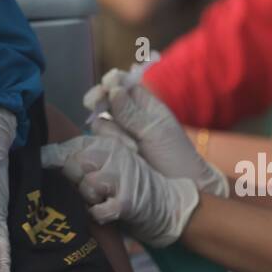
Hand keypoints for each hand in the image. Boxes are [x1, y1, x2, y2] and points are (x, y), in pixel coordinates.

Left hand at [42, 134, 200, 246]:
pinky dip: (97, 215)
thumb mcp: (110, 164)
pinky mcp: (127, 201)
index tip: (35, 162)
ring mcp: (121, 177)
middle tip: (85, 191)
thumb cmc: (130, 187)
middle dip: (72, 183)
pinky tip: (104, 213)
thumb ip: (83, 159)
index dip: (49, 158)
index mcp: (106, 145)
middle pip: (71, 167)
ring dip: (86, 200)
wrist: (169, 206)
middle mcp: (114, 155)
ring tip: (99, 201)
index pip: (69, 147)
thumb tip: (45, 158)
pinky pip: (98, 210)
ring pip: (84, 188)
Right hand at [85, 67, 228, 197]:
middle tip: (93, 104)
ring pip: (100, 121)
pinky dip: (107, 144)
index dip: (113, 81)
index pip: (124, 84)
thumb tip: (113, 89)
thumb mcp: (156, 132)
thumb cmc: (175, 157)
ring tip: (132, 148)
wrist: (177, 190)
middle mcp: (129, 117)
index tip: (108, 83)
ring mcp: (119, 135)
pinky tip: (120, 153)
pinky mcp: (112, 152)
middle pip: (106, 100)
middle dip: (98, 99)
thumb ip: (131, 112)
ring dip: (111, 131)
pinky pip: (100, 142)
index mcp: (145, 105)